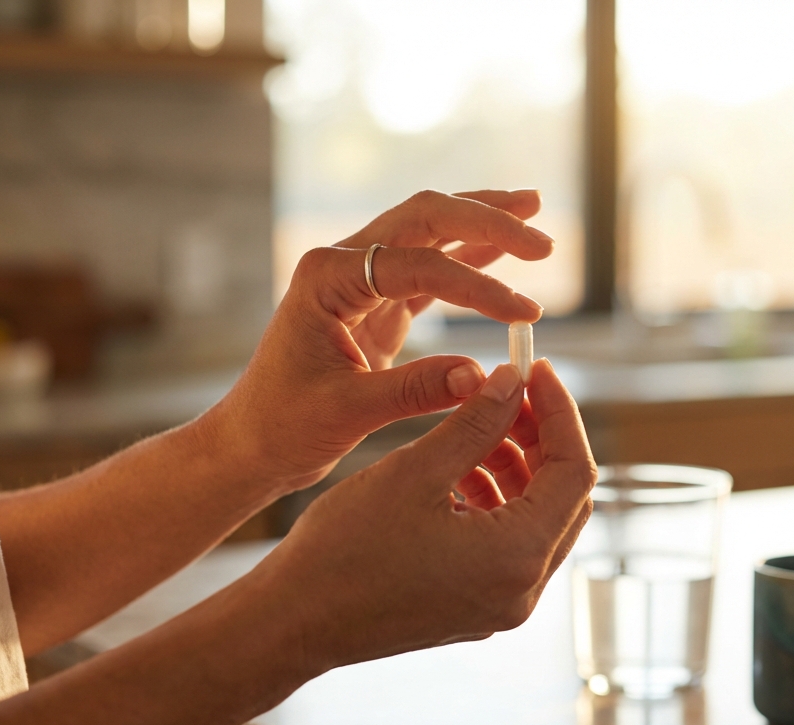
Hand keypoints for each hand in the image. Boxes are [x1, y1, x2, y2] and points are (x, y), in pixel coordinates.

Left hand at [206, 189, 553, 493]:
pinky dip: (469, 259)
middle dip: (487, 220)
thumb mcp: (347, 412)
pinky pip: (429, 269)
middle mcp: (342, 264)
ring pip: (429, 232)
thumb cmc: (283, 427)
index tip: (526, 314)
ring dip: (482, 223)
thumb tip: (484, 378)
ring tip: (535, 211)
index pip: (418, 265)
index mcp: (326, 279)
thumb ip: (415, 390)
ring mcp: (359, 281)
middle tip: (543, 238)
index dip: (477, 287)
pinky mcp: (374, 305)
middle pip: (425, 218)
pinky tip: (505, 252)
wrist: (250, 444)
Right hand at [257, 359, 596, 672]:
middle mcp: (522, 591)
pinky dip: (495, 499)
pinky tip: (459, 468)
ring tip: (479, 423)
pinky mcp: (475, 607)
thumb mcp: (416, 471)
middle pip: (564, 498)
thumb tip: (514, 382)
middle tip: (510, 391)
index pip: (576, 473)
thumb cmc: (345, 549)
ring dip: (518, 466)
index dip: (561, 413)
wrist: (293, 621)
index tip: (538, 370)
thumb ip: (477, 423)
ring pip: (536, 520)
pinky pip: (507, 545)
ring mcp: (500, 605)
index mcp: (517, 557)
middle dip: (542, 438)